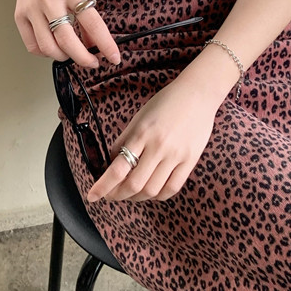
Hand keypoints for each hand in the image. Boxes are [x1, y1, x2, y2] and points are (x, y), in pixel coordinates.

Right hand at [13, 0, 119, 67]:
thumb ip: (88, 17)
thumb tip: (94, 45)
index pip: (92, 23)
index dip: (105, 44)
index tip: (114, 57)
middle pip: (67, 40)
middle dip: (83, 58)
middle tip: (92, 62)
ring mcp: (32, 7)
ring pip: (48, 47)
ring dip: (64, 57)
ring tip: (72, 53)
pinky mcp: (19, 15)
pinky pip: (33, 45)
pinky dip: (46, 53)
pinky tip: (54, 47)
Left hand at [87, 73, 217, 202]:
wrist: (198, 93)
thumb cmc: (166, 102)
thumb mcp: (139, 117)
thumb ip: (124, 140)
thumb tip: (110, 164)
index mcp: (142, 133)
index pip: (118, 168)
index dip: (103, 186)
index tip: (93, 195)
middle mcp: (159, 146)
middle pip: (134, 184)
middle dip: (118, 195)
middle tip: (111, 195)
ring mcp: (176, 155)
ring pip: (152, 190)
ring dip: (136, 197)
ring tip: (130, 193)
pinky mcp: (190, 160)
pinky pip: (172, 188)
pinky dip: (158, 195)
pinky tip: (151, 191)